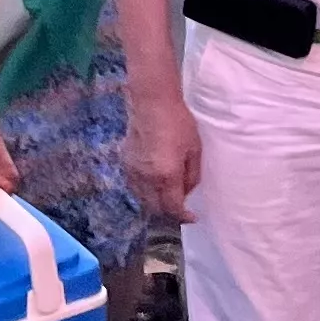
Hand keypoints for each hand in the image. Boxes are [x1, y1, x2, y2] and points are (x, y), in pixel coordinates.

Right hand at [128, 84, 201, 223]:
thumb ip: (192, 176)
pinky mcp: (125, 163)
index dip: (183, 217)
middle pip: (156, 209)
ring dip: (156, 204)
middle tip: (181, 209)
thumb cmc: (179, 123)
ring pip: (143, 200)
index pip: (173, 208)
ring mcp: (133, 172)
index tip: (192, 218)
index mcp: (167, 175)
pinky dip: (144, 193)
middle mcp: (147, 178)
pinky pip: (134, 187)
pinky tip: (153, 186)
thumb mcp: (194, 149)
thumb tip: (186, 193)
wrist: (152, 102)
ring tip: (167, 199)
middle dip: (169, 213)